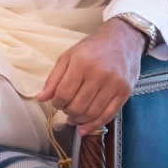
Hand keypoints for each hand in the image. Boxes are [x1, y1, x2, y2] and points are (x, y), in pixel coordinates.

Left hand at [37, 18, 145, 135]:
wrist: (123, 39)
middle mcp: (99, 75)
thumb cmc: (91, 48)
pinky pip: (109, 115)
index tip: (55, 103)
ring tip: (73, 118)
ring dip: (79, 120)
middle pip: (78, 106)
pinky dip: (95, 124)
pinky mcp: (125, 93)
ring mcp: (114, 85)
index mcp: (81, 64)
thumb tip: (41, 99)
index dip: (56, 103)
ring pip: (93, 112)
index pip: (63, 93)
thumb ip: (54, 78)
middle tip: (65, 110)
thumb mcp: (67, 57)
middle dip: (67, 112)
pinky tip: (85, 128)